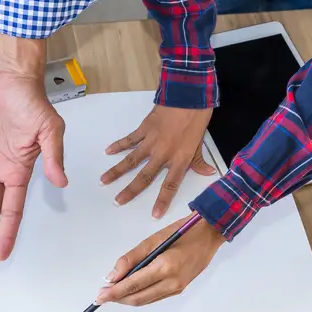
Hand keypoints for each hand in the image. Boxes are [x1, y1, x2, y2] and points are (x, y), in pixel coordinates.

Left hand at [95, 215, 224, 306]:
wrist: (209, 234)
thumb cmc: (181, 231)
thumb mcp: (152, 240)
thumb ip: (131, 258)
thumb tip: (112, 276)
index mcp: (165, 267)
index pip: (133, 285)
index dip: (114, 293)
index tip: (99, 296)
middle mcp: (172, 282)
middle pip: (138, 298)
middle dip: (118, 299)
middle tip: (101, 296)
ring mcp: (177, 288)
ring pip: (146, 300)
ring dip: (127, 299)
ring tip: (112, 294)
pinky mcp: (180, 289)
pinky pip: (155, 297)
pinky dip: (140, 296)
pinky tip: (130, 290)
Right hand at [100, 105, 214, 218]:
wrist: (188, 96)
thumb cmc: (197, 119)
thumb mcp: (201, 143)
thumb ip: (199, 161)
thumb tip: (208, 173)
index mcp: (179, 159)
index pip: (170, 185)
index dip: (162, 200)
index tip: (154, 215)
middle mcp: (163, 154)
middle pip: (144, 177)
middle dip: (130, 191)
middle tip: (117, 201)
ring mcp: (151, 142)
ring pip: (131, 160)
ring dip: (116, 171)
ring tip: (103, 180)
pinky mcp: (144, 129)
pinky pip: (129, 140)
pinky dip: (118, 145)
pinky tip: (108, 151)